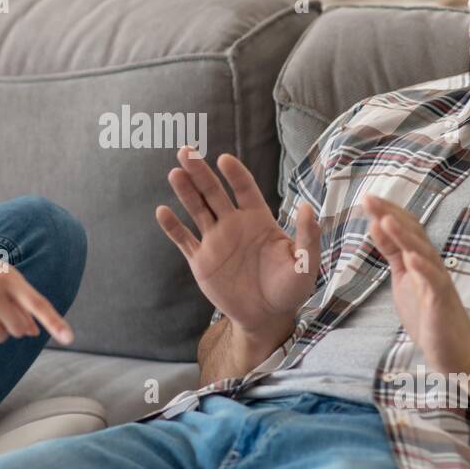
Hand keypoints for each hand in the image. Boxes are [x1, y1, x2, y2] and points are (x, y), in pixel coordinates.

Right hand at [155, 146, 318, 344]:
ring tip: (174, 173)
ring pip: (197, 209)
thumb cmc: (289, 289)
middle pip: (213, 192)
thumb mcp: (305, 264)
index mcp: (258, 219)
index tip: (224, 160)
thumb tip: (307, 207)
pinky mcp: (201, 261)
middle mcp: (234, 224)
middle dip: (200, 172)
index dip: (234, 174)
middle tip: (186, 151)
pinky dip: (172, 227)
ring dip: (185, 191)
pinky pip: (184, 240)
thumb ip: (307, 236)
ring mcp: (215, 241)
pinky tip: (162, 211)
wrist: (267, 317)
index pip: (244, 189)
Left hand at [363, 194, 469, 374]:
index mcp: (419, 260)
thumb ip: (393, 252)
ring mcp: (438, 283)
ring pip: (422, 253)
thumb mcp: (403, 278)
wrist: (457, 351)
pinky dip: (423, 269)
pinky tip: (411, 258)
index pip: (404, 229)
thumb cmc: (429, 315)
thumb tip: (378, 224)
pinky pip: (434, 283)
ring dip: (404, 236)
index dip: (386, 212)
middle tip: (369, 199)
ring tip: (387, 220)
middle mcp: (431, 266)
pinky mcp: (441, 302)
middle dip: (390, 215)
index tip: (367, 197)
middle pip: (412, 234)